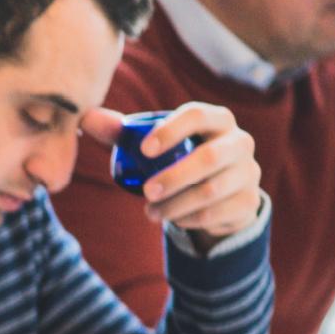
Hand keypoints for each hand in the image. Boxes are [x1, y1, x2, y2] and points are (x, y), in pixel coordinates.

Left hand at [86, 102, 262, 248]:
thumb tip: (85, 118)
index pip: (198, 114)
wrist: (217, 193)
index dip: (171, 130)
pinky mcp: (249, 202)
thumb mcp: (151, 144)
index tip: (144, 151)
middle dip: (174, 177)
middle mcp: (239, 142)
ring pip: (212, 191)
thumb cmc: (178, 157)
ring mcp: (248, 173)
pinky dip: (189, 219)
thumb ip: (120, 132)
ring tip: (151, 212)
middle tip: (146, 191)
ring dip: (176, 204)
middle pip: (210, 158)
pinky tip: (172, 219)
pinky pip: (217, 214)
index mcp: (217, 119)